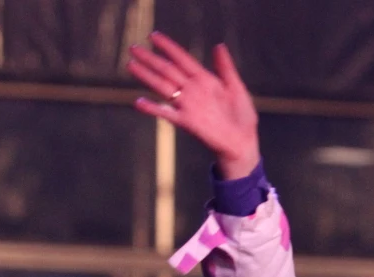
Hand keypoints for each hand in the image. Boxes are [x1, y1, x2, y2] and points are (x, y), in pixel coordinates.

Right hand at [129, 36, 259, 179]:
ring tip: (131, 65)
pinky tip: (139, 102)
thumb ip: (226, 68)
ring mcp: (188, 105)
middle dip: (150, 59)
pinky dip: (153, 108)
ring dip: (147, 77)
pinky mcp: (187, 122)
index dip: (168, 47)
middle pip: (168, 71)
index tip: (153, 36)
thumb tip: (218, 45)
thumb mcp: (236, 88)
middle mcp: (193, 90)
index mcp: (204, 80)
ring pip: (163, 87)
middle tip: (133, 48)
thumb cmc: (242, 117)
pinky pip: (167, 113)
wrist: (243, 143)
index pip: (182, 59)